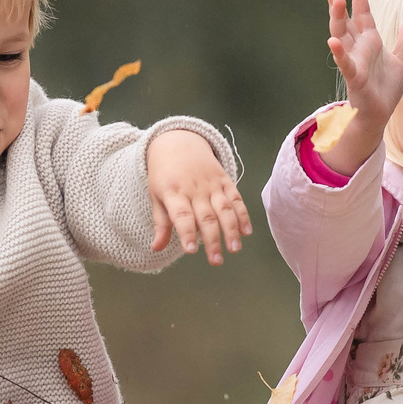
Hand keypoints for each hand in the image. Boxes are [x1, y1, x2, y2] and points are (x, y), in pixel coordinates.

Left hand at [146, 130, 252, 264]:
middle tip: (216, 261)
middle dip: (212, 240)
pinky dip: (243, 215)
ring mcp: (212, 184)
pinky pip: (236, 198)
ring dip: (231, 230)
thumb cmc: (164, 175)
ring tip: (235, 249)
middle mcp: (194, 189)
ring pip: (224, 209)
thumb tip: (156, 248)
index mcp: (174, 193)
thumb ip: (161, 222)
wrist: (179, 142)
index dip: (187, 233)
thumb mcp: (156, 195)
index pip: (182, 216)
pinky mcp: (225, 180)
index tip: (191, 251)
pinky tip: (246, 231)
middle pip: (206, 217)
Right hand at [322, 0, 402, 171]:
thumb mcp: (401, 62)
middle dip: (339, 5)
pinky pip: (345, 63)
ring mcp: (354, 62)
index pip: (363, 15)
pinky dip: (339, 53)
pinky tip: (332, 41)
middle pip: (346, 22)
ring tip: (336, 0)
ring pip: (342, 37)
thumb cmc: (386, 89)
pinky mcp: (354, 78)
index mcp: (370, 42)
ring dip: (337, 19)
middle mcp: (359, 49)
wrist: (381, 114)